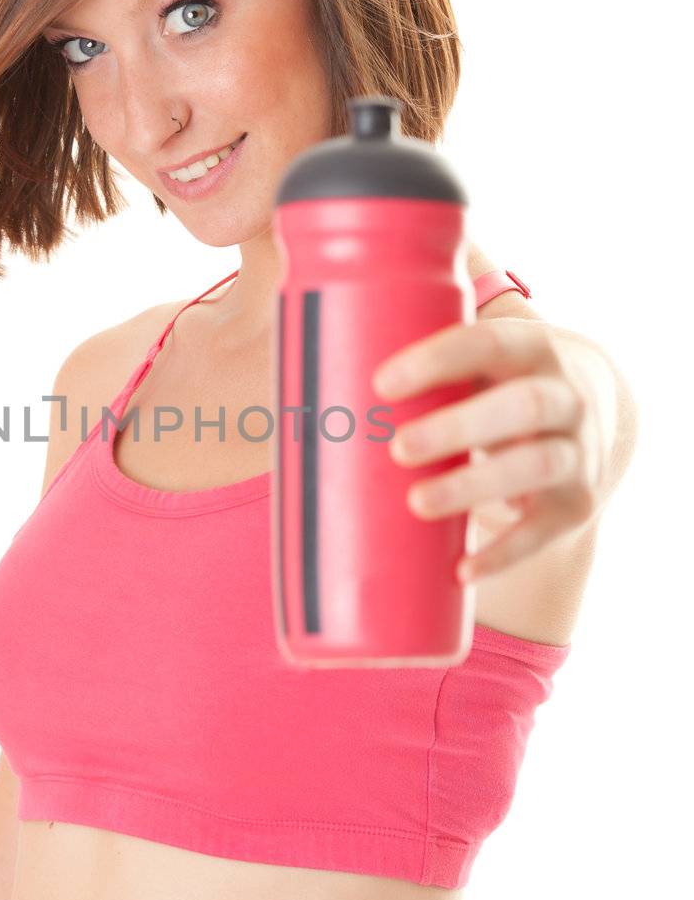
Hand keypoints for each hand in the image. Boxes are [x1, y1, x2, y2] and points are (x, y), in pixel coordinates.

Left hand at [372, 319, 605, 583]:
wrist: (592, 417)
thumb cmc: (497, 383)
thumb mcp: (478, 357)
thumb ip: (416, 341)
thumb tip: (307, 329)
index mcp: (530, 349)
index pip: (489, 343)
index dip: (437, 361)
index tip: (380, 384)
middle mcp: (565, 397)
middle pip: (524, 406)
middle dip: (460, 427)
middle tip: (397, 448)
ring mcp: (577, 453)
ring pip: (536, 466)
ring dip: (475, 485)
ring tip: (417, 503)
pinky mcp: (575, 505)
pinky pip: (542, 532)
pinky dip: (503, 553)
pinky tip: (462, 569)